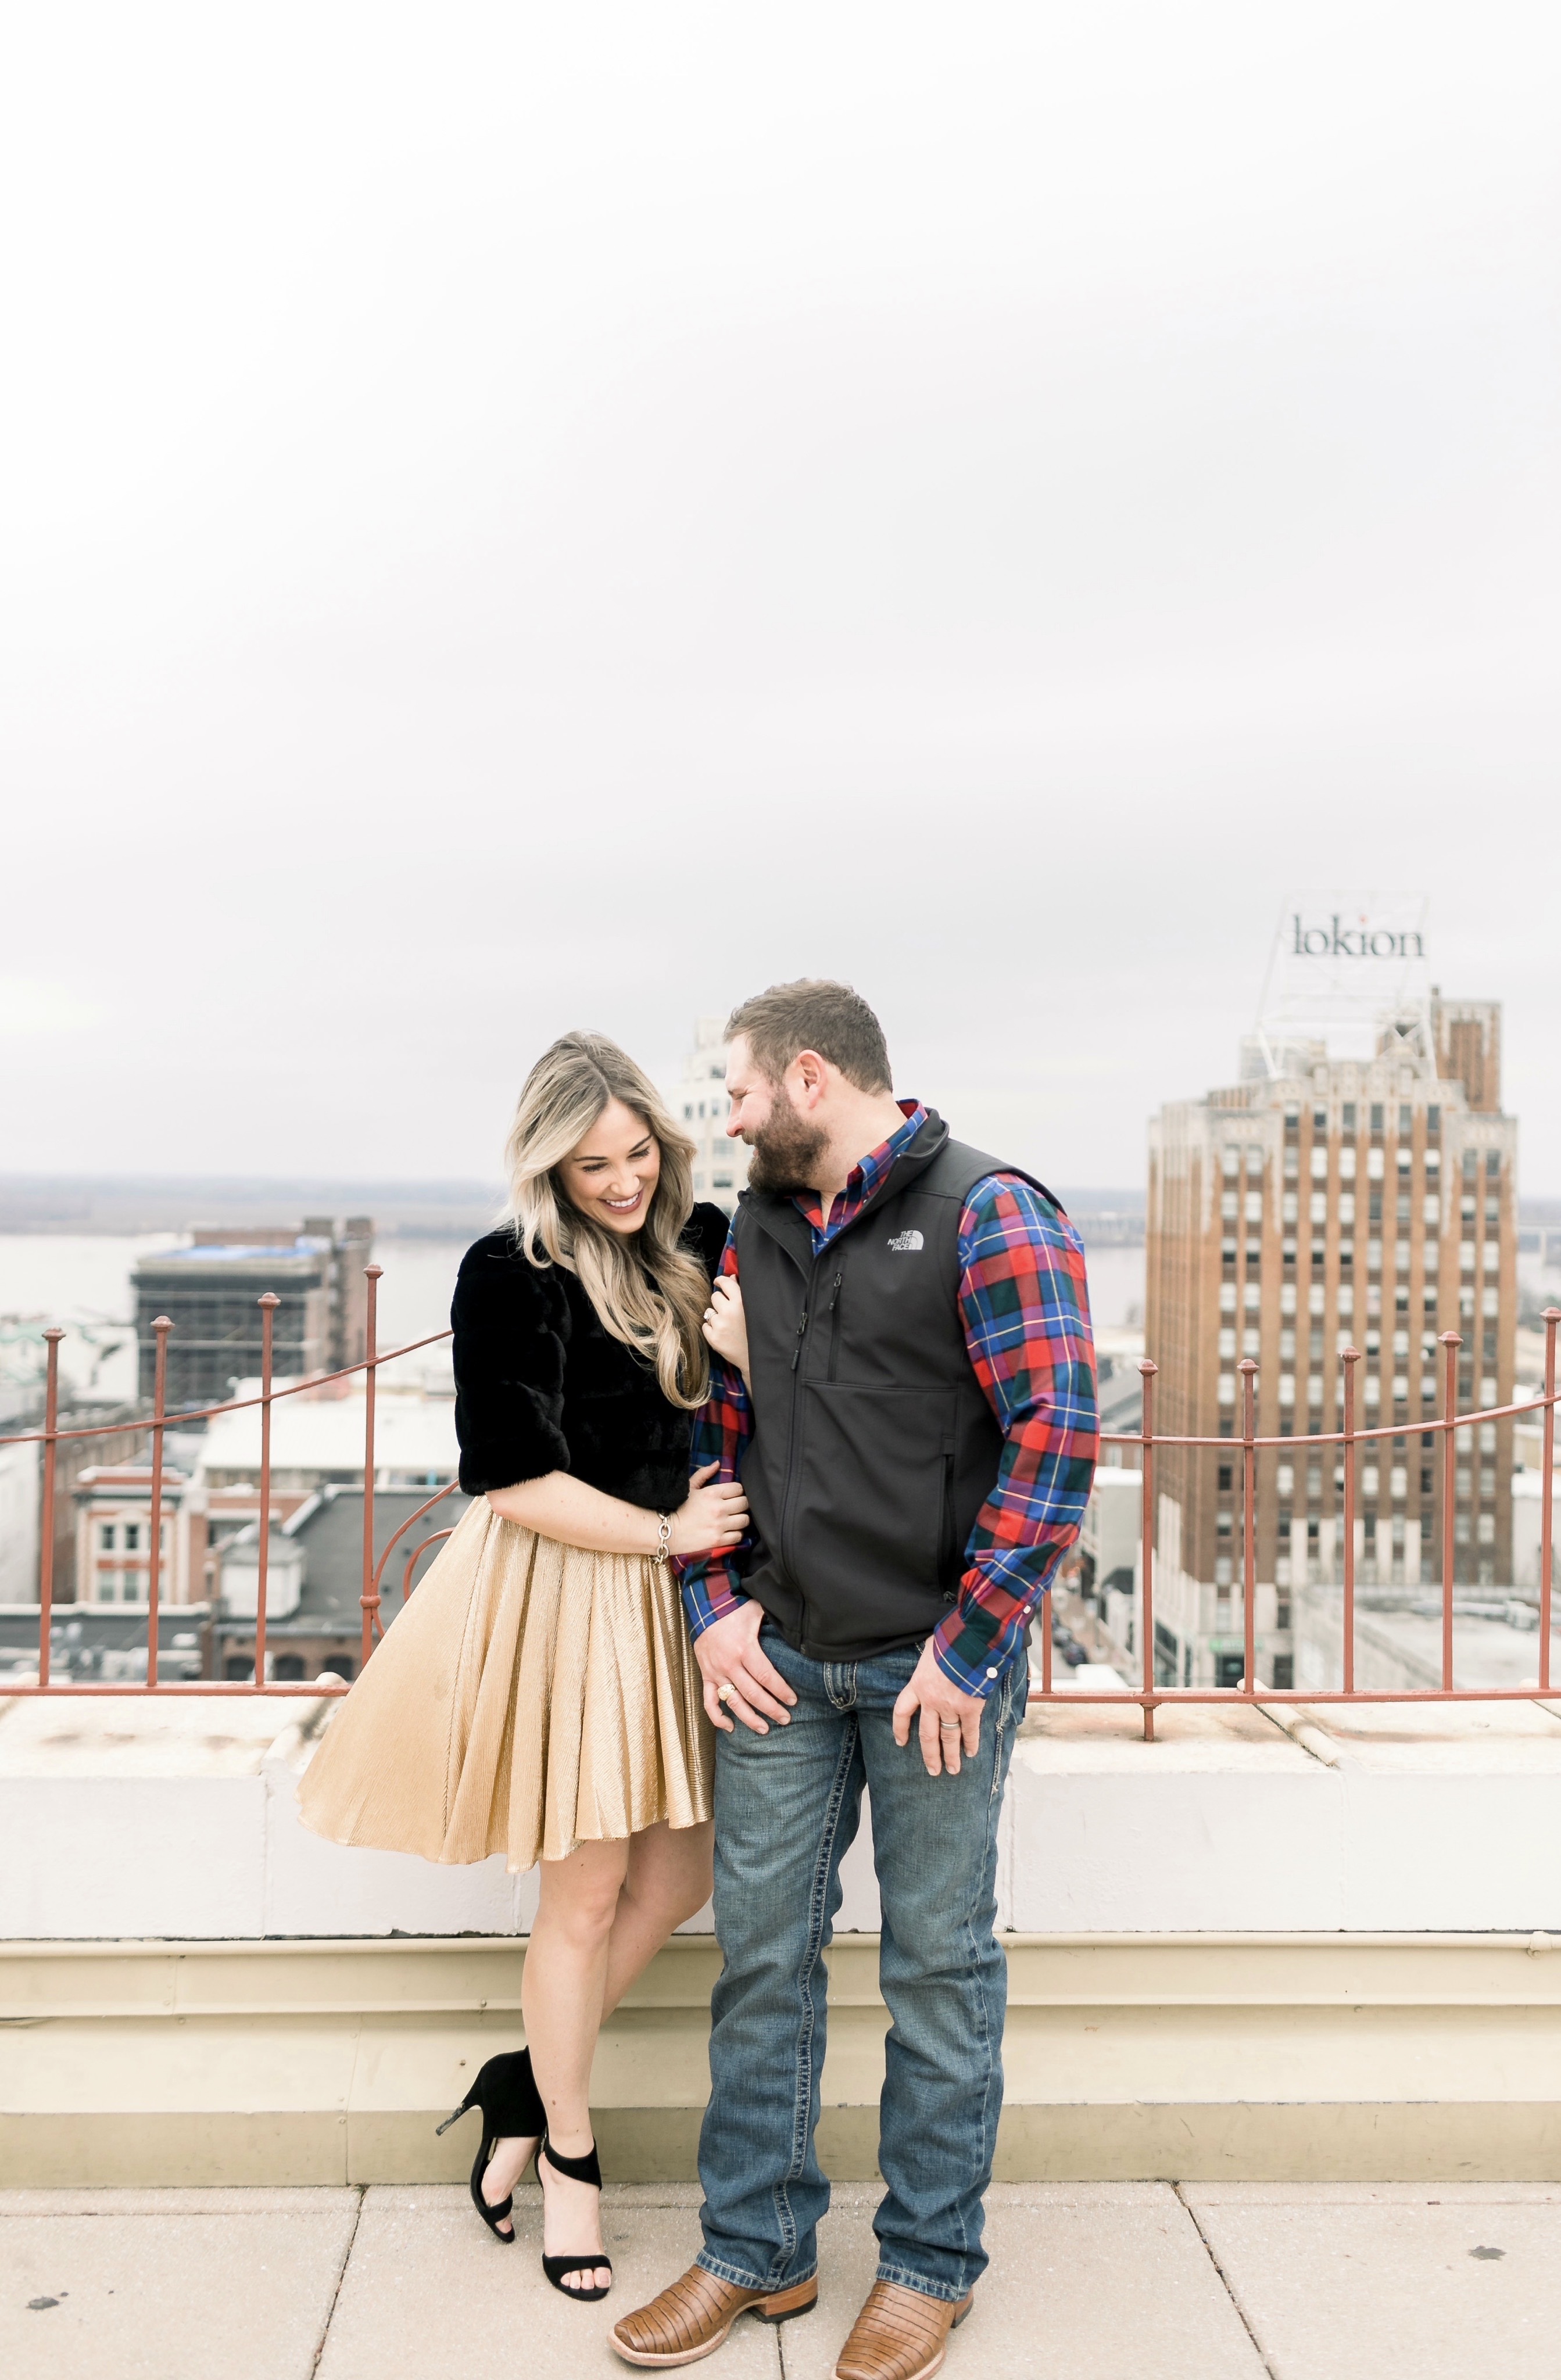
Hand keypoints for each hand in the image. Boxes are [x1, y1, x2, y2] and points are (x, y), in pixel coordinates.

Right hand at [667, 1461, 749, 1557]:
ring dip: (740, 1519)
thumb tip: (717, 1463)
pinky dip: (736, 1533)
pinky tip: (730, 1531)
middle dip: (740, 1504)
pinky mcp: (718, 1541)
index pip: (739, 1488)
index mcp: (712, 1493)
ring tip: (733, 1519)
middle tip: (734, 1507)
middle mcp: (718, 1509)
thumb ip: (704, 1474)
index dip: (737, 1491)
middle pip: (745, 1503)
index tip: (732, 1495)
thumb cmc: (677, 1508)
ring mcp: (719, 1526)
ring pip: (744, 1520)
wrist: (665, 1531)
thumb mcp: (689, 1487)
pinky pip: (739, 1536)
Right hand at [693, 1598, 796, 1733]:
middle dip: (771, 1709)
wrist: (705, 1607)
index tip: (793, 1701)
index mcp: (745, 1649)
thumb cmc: (735, 1609)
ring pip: (733, 1702)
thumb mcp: (757, 1612)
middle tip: (785, 1719)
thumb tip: (797, 1627)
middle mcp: (730, 1664)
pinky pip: (709, 1702)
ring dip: (749, 1718)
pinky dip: (717, 1717)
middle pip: (753, 1694)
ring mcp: (716, 1672)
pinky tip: (729, 1727)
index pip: (766, 1676)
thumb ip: (774, 1622)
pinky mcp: (706, 1676)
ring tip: (764, 1729)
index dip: (781, 1691)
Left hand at [700, 1278, 748, 1374]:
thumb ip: (741, 1293)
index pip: (725, 1283)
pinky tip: (723, 1334)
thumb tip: (730, 1277)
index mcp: (742, 1302)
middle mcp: (729, 1312)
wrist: (755, 1358)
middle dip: (720, 1302)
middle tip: (729, 1312)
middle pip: (715, 1296)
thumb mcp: (753, 1310)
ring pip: (709, 1312)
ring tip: (728, 1326)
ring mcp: (720, 1325)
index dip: (720, 1281)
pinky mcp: (713, 1338)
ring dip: (715, 1317)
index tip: (718, 1282)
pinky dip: (711, 1329)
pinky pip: (705, 1326)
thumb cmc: (756, 1332)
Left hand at [892, 1640, 984, 1776]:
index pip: (902, 1711)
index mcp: (917, 1686)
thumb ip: (928, 1663)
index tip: (901, 1742)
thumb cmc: (948, 1641)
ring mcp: (950, 1706)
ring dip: (952, 1755)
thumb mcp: (929, 1650)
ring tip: (953, 1770)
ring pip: (949, 1737)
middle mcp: (931, 1701)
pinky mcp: (970, 1708)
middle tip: (933, 1770)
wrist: (968, 1642)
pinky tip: (971, 1752)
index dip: (900, 1728)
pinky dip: (971, 1743)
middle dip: (930, 1755)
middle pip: (927, 1735)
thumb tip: (931, 1657)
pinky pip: (970, 1730)